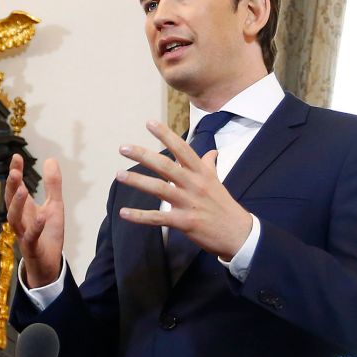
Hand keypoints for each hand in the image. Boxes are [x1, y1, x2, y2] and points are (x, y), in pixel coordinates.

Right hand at [4, 153, 64, 288]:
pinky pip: (31, 238)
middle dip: (12, 187)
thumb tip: (50, 159)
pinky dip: (35, 228)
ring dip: (17, 205)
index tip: (16, 157)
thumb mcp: (54, 206)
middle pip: (10, 201)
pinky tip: (41, 217)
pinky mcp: (32, 249)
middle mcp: (20, 220)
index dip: (15, 172)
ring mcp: (24, 234)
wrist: (49, 265)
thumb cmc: (48, 235)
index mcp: (24, 209)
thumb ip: (52, 185)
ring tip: (23, 191)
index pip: (16, 187)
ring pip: (14, 219)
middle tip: (15, 171)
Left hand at [116, 120, 253, 257]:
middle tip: (123, 148)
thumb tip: (211, 151)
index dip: (166, 135)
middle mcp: (194, 184)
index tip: (149, 122)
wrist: (238, 234)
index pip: (182, 149)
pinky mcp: (184, 222)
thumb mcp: (218, 181)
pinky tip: (124, 213)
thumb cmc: (224, 205)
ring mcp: (188, 203)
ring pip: (159, 188)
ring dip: (137, 181)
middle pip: (166, 166)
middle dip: (143, 155)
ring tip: (119, 175)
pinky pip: (157, 218)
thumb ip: (210, 165)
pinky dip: (139, 216)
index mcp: (201, 172)